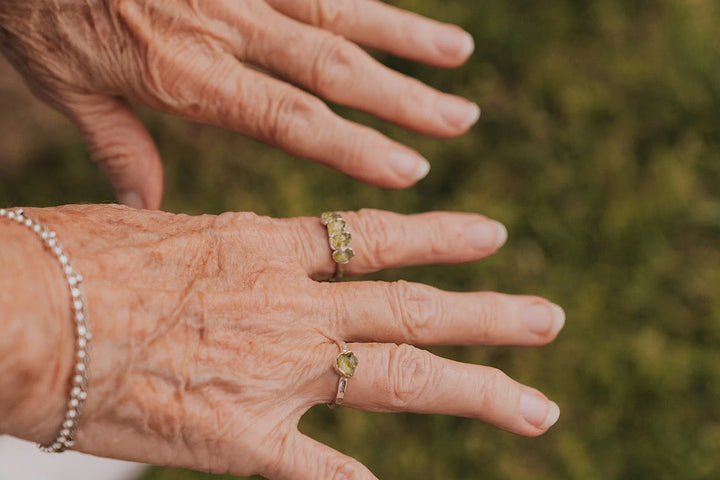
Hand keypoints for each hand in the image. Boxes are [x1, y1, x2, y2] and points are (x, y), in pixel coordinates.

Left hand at [0, 1, 479, 208]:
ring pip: (337, 12)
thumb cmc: (34, 9)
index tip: (412, 170)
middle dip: (405, 98)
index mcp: (184, 73)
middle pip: (332, 68)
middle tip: (462, 120)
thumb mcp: (62, 83)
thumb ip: (116, 144)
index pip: (290, 120)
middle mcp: (223, 24)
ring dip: (404, 36)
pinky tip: (404, 9)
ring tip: (458, 57)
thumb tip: (145, 211)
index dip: (357, 146)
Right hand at [10, 205, 562, 478]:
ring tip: (536, 405)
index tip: (491, 234)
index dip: (439, 234)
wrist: (28, 312)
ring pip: (400, 378)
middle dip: (488, 314)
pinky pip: (319, 471)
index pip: (376, 238)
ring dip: (475, 389)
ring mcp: (277, 372)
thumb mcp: (166, 230)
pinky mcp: (242, 440)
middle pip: (413, 308)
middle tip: (548, 320)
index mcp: (267, 249)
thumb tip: (236, 248)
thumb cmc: (78, 260)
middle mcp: (292, 307)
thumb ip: (219, 246)